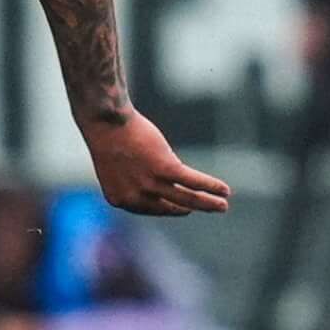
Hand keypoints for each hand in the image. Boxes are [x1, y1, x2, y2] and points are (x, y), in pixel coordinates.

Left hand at [81, 107, 229, 218]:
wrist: (104, 120)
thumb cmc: (109, 139)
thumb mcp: (118, 168)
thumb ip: (135, 182)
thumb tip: (160, 186)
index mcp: (121, 200)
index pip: (153, 209)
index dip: (172, 208)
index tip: (186, 208)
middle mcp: (135, 197)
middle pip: (173, 207)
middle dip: (195, 208)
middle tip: (212, 208)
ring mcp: (150, 184)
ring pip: (188, 198)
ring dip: (209, 203)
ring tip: (223, 206)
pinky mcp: (165, 168)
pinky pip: (194, 181)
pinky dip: (211, 186)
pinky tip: (224, 190)